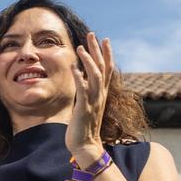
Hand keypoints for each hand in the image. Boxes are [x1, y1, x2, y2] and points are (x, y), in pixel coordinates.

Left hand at [65, 32, 113, 167]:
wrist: (85, 146)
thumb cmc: (83, 126)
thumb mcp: (86, 105)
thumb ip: (86, 91)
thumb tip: (81, 77)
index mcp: (101, 94)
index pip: (107, 69)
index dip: (106, 53)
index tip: (104, 39)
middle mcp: (100, 95)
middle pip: (103, 68)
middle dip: (98, 50)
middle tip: (93, 34)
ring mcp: (93, 101)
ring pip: (95, 76)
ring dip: (88, 60)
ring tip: (80, 47)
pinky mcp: (84, 109)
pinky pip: (83, 90)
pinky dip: (79, 77)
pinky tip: (73, 66)